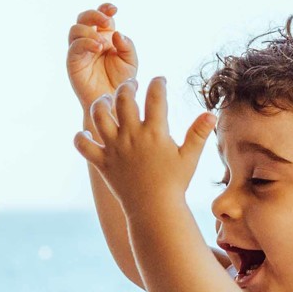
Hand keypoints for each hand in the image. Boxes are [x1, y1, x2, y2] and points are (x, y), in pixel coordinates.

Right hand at [66, 3, 138, 107]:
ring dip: (89, 31)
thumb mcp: (130, 60)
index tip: (114, 9)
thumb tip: (116, 33)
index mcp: (105, 36)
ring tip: (102, 43)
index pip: (101, 15)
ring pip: (75, 29)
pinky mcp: (73, 62)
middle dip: (94, 14)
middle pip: (84, 17)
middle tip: (106, 21)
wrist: (113, 102)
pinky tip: (98, 48)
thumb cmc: (122, 81)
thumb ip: (127, 45)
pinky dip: (85, 43)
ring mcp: (80, 51)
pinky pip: (74, 47)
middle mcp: (90, 40)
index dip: (105, 8)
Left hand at [75, 77, 215, 209]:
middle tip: (132, 85)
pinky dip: (81, 137)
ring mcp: (114, 148)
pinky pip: (83, 146)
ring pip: (98, 115)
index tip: (160, 80)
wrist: (154, 211)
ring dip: (100, 103)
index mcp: (154, 132)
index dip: (158, 83)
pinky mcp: (102, 162)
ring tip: (106, 100)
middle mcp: (131, 136)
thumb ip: (198, 133)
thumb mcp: (189, 158)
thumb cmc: (174, 184)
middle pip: (123, 98)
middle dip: (127, 86)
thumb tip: (211, 113)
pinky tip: (87, 133)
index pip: (156, 97)